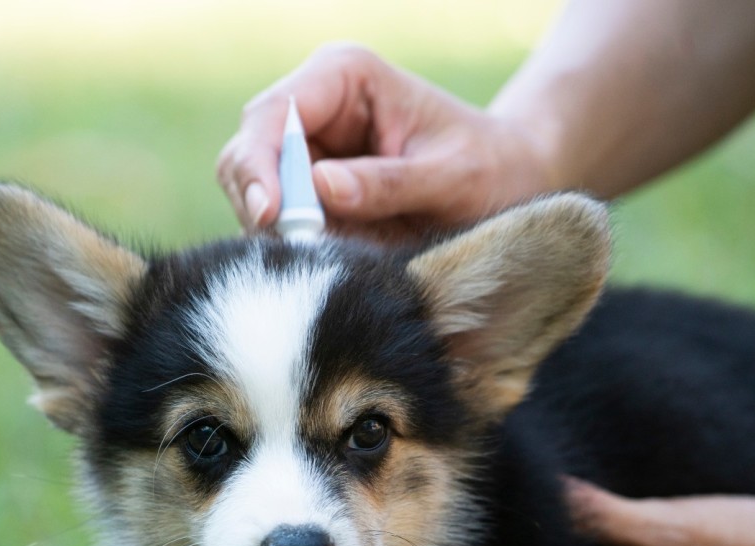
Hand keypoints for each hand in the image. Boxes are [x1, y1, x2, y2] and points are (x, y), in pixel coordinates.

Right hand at [216, 44, 555, 239]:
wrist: (506, 184)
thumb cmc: (487, 168)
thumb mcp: (450, 178)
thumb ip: (389, 184)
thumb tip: (319, 189)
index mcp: (344, 77)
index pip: (274, 114)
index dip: (261, 165)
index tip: (272, 215)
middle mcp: (313, 106)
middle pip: (247, 152)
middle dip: (261, 203)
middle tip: (295, 249)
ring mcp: (304, 150)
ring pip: (252, 192)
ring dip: (275, 231)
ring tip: (322, 256)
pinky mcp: (305, 191)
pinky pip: (274, 223)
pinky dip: (289, 246)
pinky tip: (323, 259)